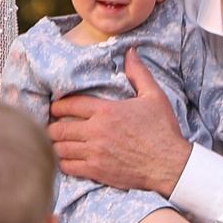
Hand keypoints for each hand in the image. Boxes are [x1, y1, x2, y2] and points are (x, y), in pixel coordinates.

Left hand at [48, 52, 192, 195]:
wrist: (170, 164)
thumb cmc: (163, 130)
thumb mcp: (154, 96)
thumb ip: (138, 73)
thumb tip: (130, 52)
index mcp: (106, 110)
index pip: (69, 104)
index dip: (57, 106)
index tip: (55, 107)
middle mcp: (96, 130)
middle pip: (59, 127)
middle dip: (52, 126)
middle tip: (53, 126)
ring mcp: (94, 152)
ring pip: (60, 147)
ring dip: (56, 144)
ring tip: (56, 142)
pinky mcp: (97, 171)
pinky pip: (68, 166)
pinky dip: (63, 162)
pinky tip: (66, 159)